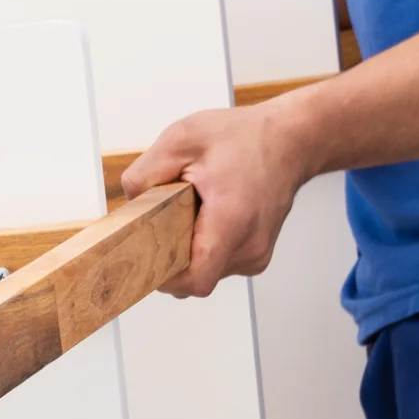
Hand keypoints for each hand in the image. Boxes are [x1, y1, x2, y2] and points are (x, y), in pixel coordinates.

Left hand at [123, 99, 316, 298]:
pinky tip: (209, 219)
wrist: (291, 139)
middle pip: (196, 278)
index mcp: (231, 221)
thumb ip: (145, 174)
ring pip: (208, 272)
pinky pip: (221, 264)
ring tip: (195, 215)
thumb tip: (128, 205)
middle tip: (167, 226)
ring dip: (191, 251)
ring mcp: (257, 254)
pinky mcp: (258, 255)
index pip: (195, 280)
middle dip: (172, 258)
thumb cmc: (245, 137)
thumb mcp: (181, 140)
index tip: (149, 261)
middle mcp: (249, 246)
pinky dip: (207, 247)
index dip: (165, 278)